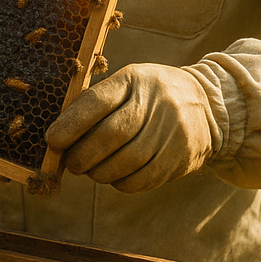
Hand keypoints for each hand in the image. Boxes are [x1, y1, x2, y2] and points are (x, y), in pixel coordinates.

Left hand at [44, 64, 214, 192]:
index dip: (71, 124)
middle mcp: (155, 102)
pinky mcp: (182, 157)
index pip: (97, 101)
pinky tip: (115, 176)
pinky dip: (121, 182)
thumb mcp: (128, 84)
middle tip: (71, 163)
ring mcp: (172, 131)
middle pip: (111, 135)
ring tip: (91, 170)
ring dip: (100, 172)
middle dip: (82, 154)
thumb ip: (97, 104)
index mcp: (134, 79)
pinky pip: (143, 179)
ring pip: (126, 161)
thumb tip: (60, 136)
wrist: (208, 105)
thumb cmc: (150, 96)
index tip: (52, 140)